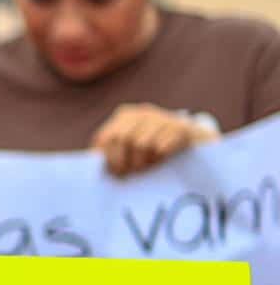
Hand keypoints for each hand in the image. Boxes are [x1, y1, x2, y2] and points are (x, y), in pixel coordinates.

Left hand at [90, 104, 217, 176]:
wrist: (195, 141)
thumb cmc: (155, 149)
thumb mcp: (131, 148)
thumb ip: (110, 153)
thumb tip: (89, 164)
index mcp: (124, 115)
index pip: (105, 137)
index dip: (108, 158)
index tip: (115, 172)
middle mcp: (142, 112)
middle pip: (121, 139)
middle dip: (123, 161)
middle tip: (131, 172)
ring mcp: (162, 117)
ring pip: (141, 144)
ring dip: (143, 161)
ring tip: (149, 164)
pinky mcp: (181, 127)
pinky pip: (162, 146)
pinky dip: (160, 157)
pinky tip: (163, 157)